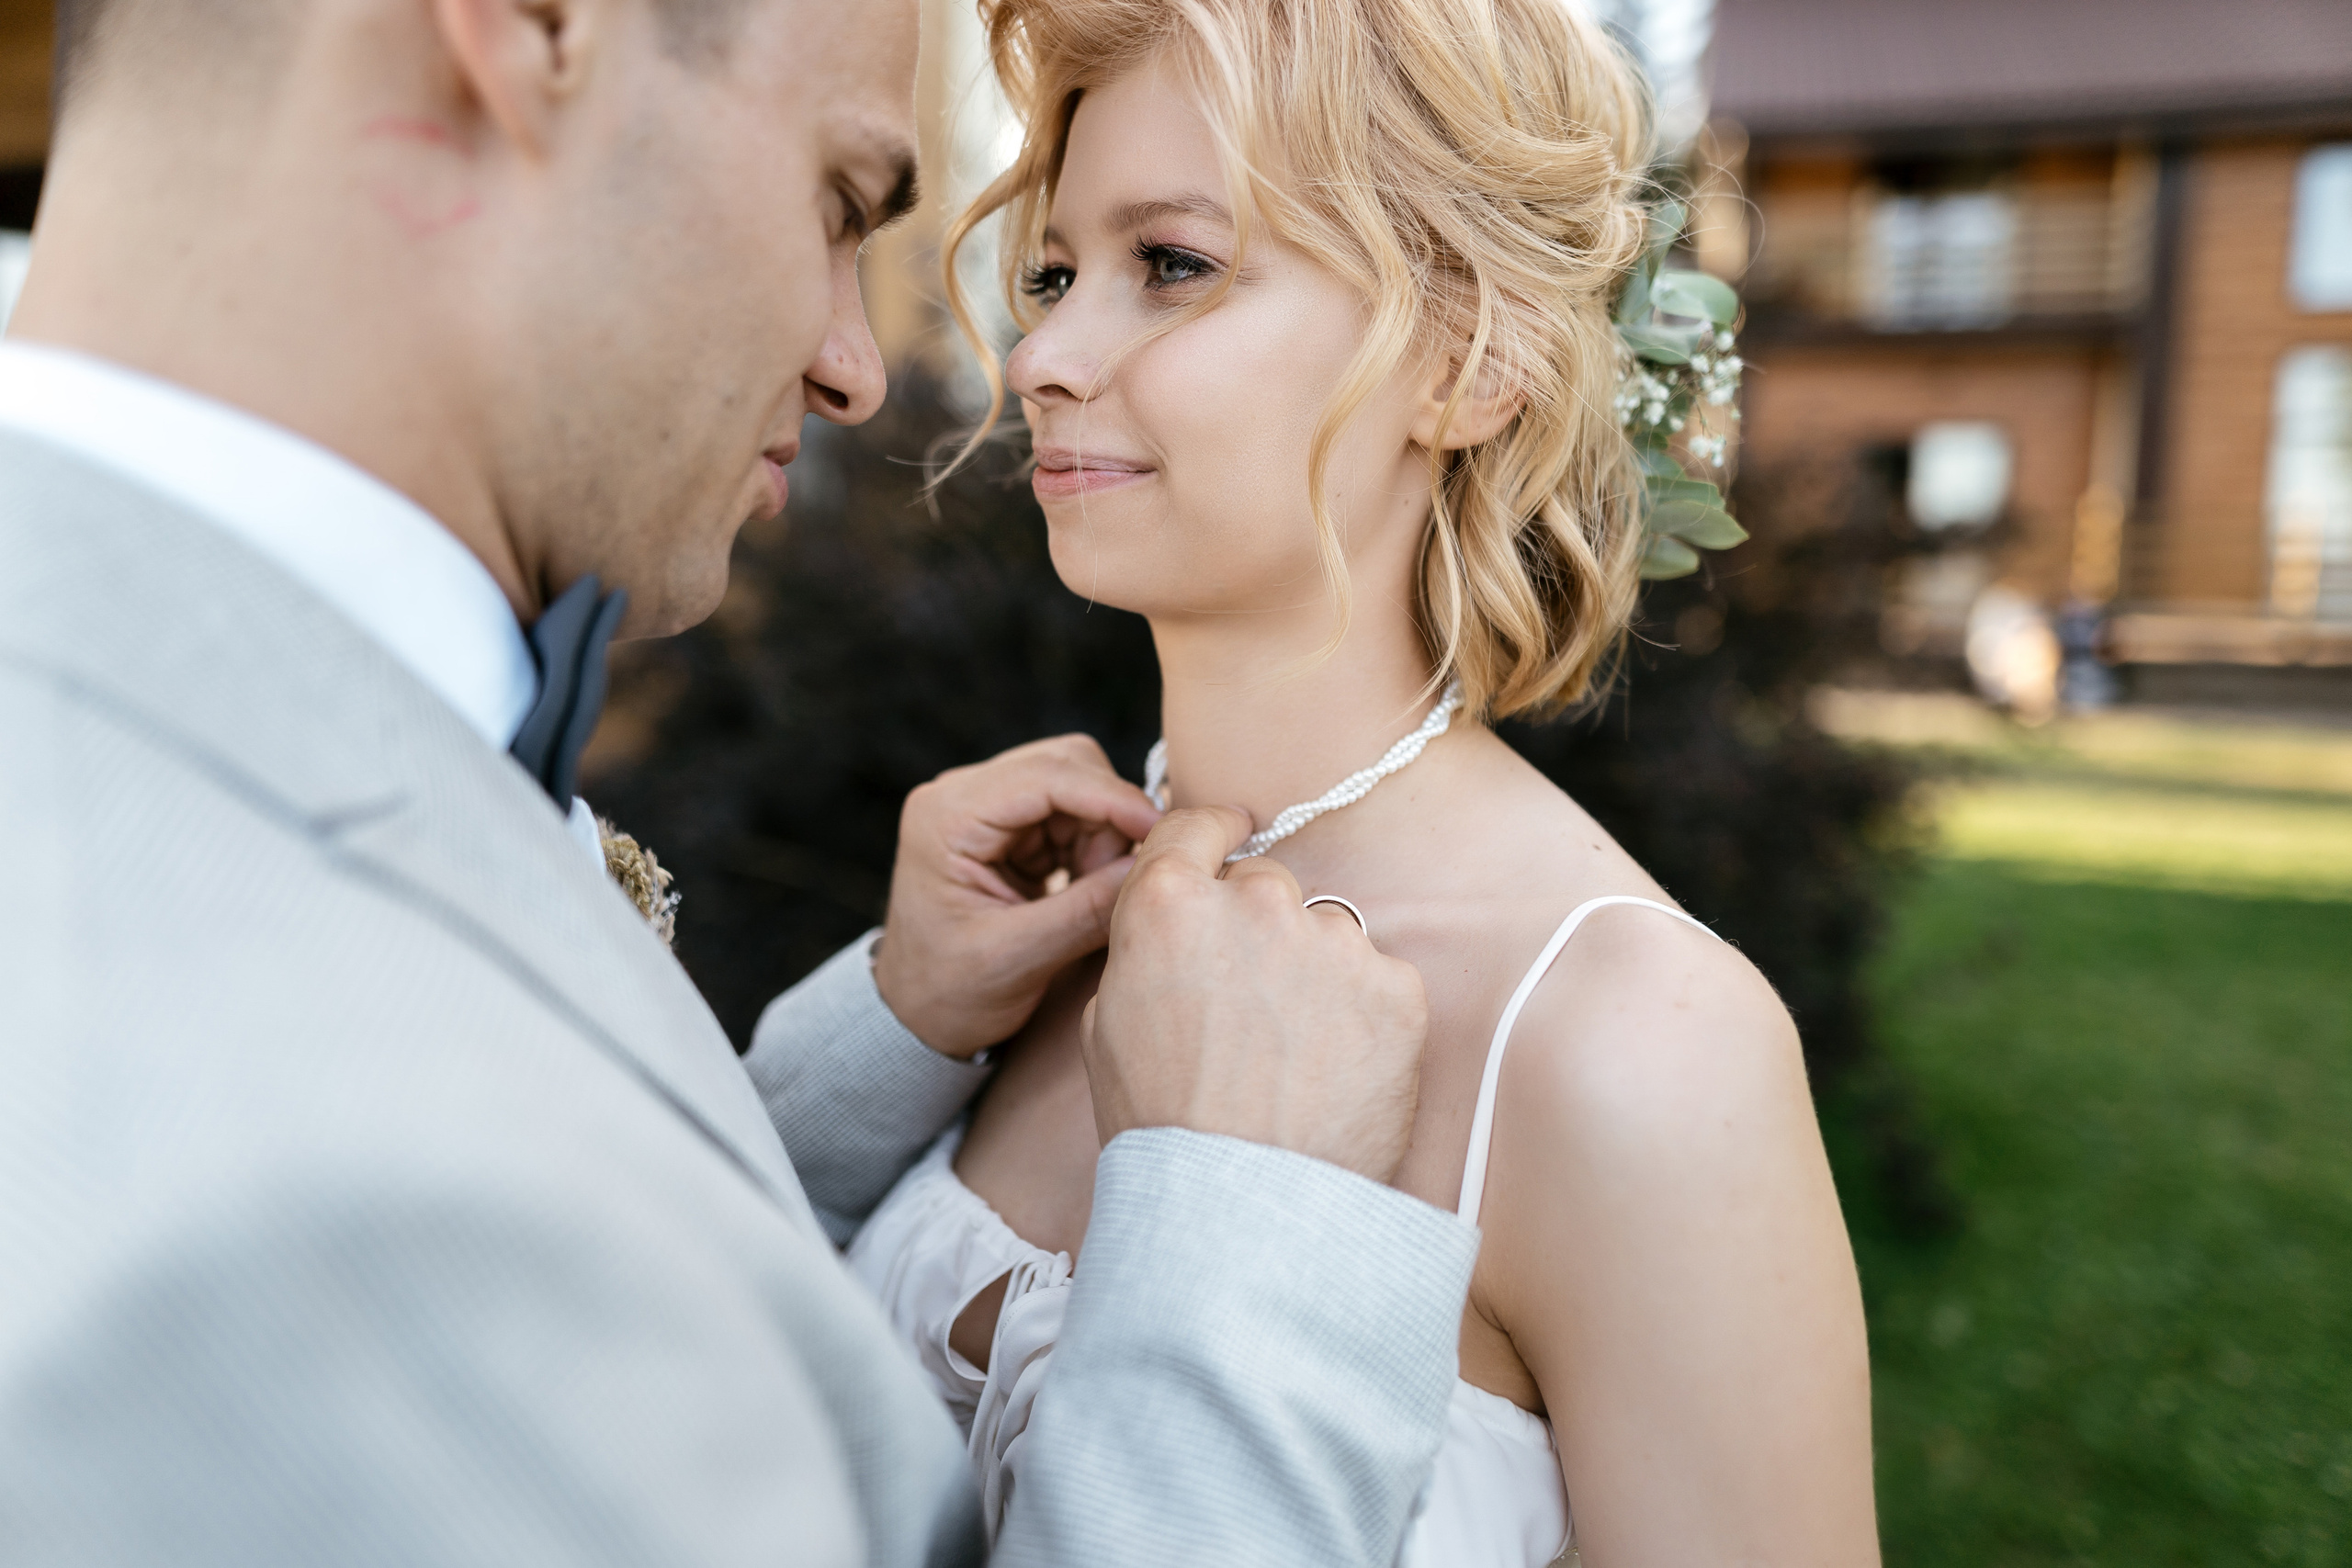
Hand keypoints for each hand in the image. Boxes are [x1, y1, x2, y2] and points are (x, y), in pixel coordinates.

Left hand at [874, 735, 1161, 1057]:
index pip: (1046, 775)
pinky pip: (1074, 815)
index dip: (1112, 798)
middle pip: (1067, 766)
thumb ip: (1085, 912)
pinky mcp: (1010, 830)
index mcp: (946, 816)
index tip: (1159, 831)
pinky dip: (1096, 848)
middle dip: (1108, 817)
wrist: (914, 1017)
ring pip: (1079, 787)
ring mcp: (987, 809)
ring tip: (1096, 895)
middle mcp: (962, 797)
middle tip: (1120, 879)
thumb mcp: (1017, 959)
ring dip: (1104, 836)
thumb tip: (1151, 868)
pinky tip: (1089, 890)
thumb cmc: (947, 993)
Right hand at [1081, 808, 1429, 1183]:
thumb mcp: (1106, 1027)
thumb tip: (1171, 932)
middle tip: (1249, 1013)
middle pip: (1264, 886)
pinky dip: (1364, 1017)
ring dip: (1314, 975)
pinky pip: (1378, 980)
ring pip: (1326, 934)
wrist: (1246, 1209)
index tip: (1229, 831)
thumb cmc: (1164, 1130)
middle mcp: (1255, 902)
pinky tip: (1335, 1074)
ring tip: (1293, 1059)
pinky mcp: (1395, 987)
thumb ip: (1144, 953)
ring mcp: (1332, 940)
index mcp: (1168, 904)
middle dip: (1258, 932)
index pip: (1194, 826)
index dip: (1211, 830)